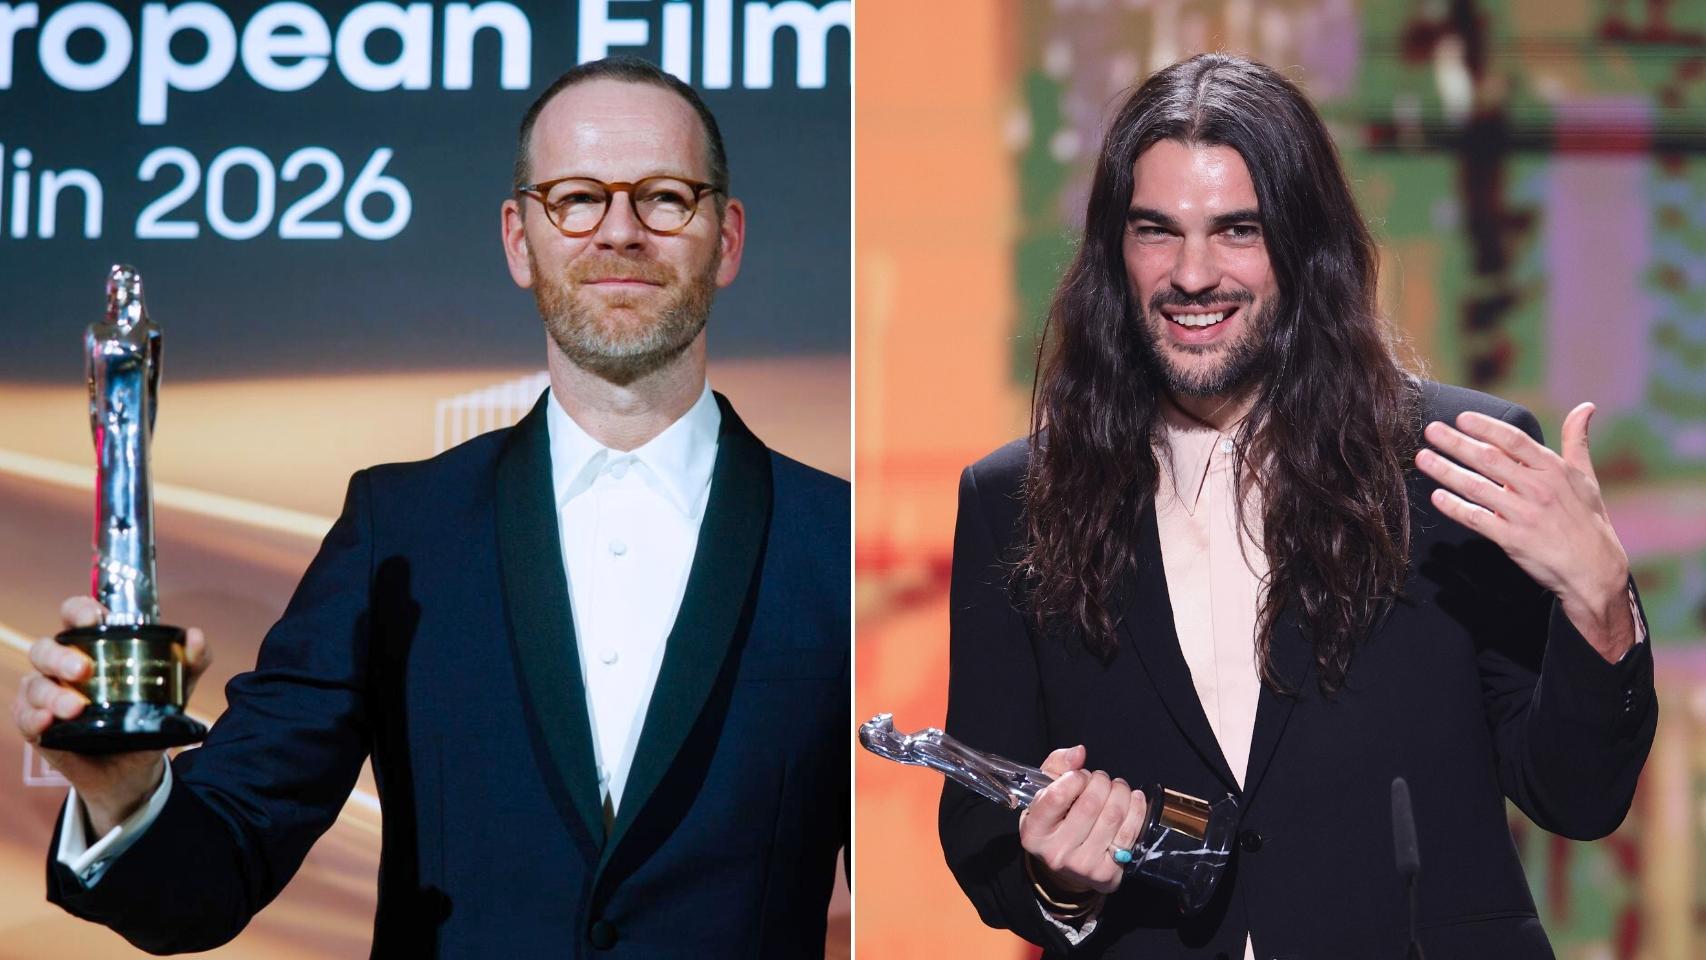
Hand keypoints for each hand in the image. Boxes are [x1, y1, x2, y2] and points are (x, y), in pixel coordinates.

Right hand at [11, 597, 211, 834]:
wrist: (135, 767)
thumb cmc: (148, 716)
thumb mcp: (176, 688)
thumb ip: (191, 661)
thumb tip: (195, 636)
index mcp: (94, 647)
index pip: (75, 616)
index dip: (79, 610)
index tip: (95, 618)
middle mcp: (63, 667)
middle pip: (46, 648)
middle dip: (61, 656)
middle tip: (83, 669)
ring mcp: (47, 696)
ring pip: (34, 683)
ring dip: (51, 693)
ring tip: (75, 708)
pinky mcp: (39, 727)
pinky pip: (24, 717)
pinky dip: (33, 718)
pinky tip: (47, 722)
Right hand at [1019, 745, 1147, 896]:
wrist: (1066, 872)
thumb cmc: (1055, 823)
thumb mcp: (1045, 794)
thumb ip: (1057, 766)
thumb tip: (1079, 752)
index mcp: (1034, 832)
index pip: (1056, 797)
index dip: (1075, 778)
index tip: (1079, 776)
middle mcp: (1056, 852)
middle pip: (1090, 804)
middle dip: (1101, 782)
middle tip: (1101, 780)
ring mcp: (1083, 865)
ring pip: (1112, 816)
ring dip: (1120, 792)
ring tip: (1116, 787)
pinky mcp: (1108, 873)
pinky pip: (1129, 833)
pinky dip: (1136, 809)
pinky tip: (1133, 798)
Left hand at [1416, 403, 1633, 660]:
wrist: (1594, 570)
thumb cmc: (1587, 519)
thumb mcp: (1586, 477)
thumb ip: (1576, 441)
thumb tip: (1585, 406)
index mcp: (1553, 470)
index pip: (1514, 440)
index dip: (1486, 427)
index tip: (1461, 417)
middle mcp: (1537, 488)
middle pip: (1489, 459)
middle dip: (1456, 443)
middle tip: (1430, 429)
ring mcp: (1523, 514)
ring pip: (1477, 487)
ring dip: (1446, 471)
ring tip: (1422, 458)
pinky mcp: (1512, 539)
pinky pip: (1476, 518)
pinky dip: (1455, 507)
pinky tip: (1436, 497)